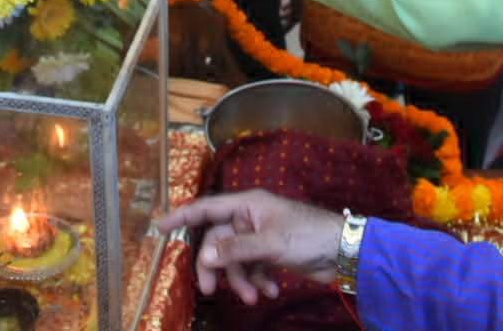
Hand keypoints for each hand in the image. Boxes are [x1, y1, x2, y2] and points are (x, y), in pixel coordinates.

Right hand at [155, 191, 344, 303]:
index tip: (159, 228)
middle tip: (212, 290)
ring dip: (242, 280)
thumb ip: (235, 250)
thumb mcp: (269, 243)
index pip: (207, 208)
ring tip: (254, 297)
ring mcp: (260, 237)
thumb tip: (204, 258)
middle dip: (217, 267)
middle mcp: (250, 218)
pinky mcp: (271, 254)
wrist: (344, 251)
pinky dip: (258, 281)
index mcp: (247, 204)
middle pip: (218, 242)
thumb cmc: (307, 236)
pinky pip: (252, 268)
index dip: (182, 217)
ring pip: (235, 260)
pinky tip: (270, 291)